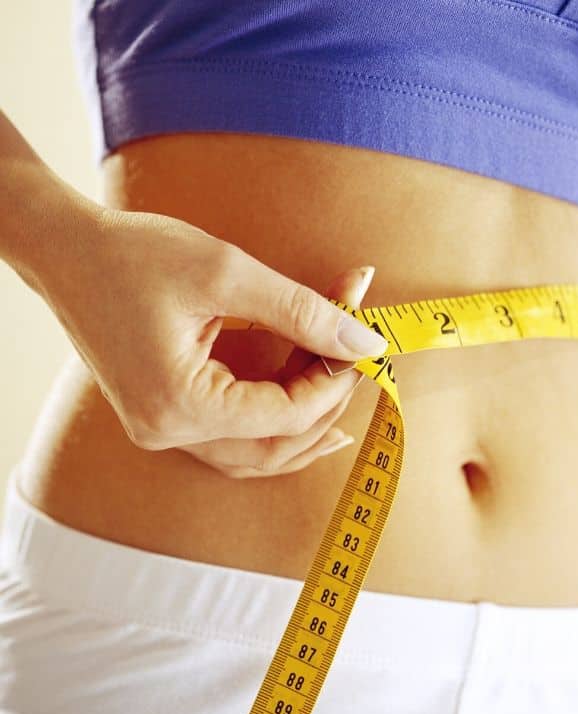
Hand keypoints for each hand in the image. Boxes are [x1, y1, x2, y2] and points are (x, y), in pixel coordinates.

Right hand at [37, 206, 386, 462]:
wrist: (67, 251)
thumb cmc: (135, 254)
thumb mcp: (228, 273)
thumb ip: (305, 312)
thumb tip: (365, 342)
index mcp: (179, 405)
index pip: (283, 416)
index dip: (333, 383)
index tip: (361, 346)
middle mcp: (167, 431)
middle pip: (272, 449)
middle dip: (324, 407)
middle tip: (355, 365)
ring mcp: (162, 429)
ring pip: (253, 455)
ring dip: (301, 423)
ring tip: (341, 390)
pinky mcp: (164, 415)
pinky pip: (231, 440)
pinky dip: (271, 423)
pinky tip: (300, 404)